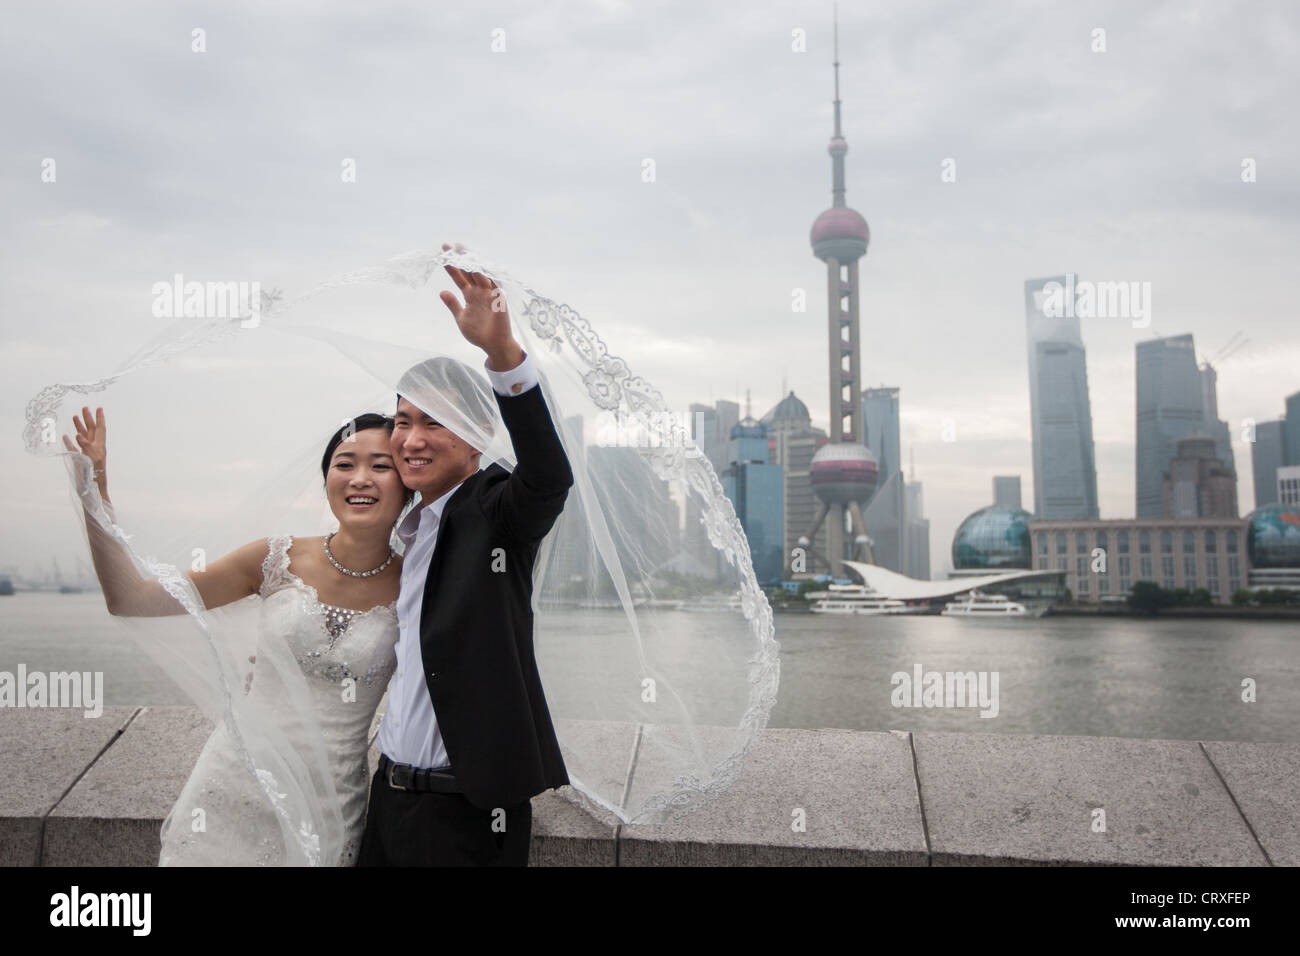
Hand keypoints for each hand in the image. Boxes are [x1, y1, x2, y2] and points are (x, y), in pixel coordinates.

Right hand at [63, 406, 107, 495]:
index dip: (100, 418)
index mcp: (99, 446)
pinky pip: (73, 448)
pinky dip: (70, 441)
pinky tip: (66, 436)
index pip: (100, 429)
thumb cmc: (95, 475)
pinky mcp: (79, 460)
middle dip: (88, 419)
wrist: (93, 489)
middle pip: (91, 430)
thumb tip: (78, 435)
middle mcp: (94, 448)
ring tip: (74, 417)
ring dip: (79, 427)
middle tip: (84, 408)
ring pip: (82, 437)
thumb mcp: (92, 458)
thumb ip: (86, 446)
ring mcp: (86, 453)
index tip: (99, 408)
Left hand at [438, 241, 523, 370]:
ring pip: (480, 275)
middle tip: (450, 245)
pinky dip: (487, 278)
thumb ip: (453, 304)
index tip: (442, 254)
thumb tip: (442, 292)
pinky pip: (493, 286)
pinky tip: (479, 268)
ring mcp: (490, 295)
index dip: (451, 266)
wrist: (493, 345)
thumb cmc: (479, 333)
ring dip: (471, 263)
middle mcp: (480, 292)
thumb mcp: (461, 318)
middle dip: (460, 259)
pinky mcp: (499, 301)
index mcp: (471, 295)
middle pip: (469, 272)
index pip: (459, 277)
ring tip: (462, 251)